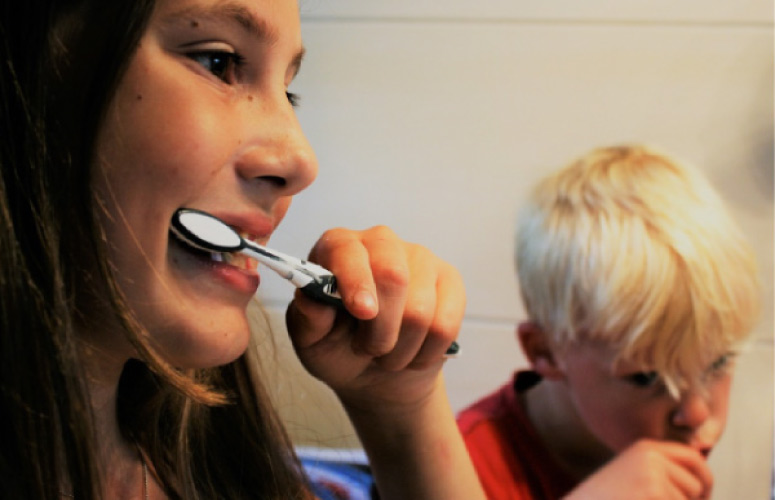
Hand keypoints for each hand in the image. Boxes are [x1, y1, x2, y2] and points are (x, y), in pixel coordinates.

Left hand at [285, 225, 464, 411]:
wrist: (376, 373)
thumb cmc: (337, 348)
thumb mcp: (311, 341)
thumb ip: (308, 319)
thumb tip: (311, 297)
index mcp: (338, 247)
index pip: (349, 252)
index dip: (357, 282)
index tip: (362, 312)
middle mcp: (380, 241)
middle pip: (393, 276)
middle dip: (381, 329)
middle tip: (369, 349)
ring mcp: (419, 257)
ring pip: (421, 309)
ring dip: (401, 349)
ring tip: (388, 354)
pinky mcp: (449, 280)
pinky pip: (446, 323)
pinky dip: (427, 352)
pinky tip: (414, 353)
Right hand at [565, 440, 712, 499]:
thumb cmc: (605, 498)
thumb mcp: (634, 476)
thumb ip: (662, 472)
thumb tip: (703, 479)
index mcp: (646, 448)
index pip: (693, 457)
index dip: (704, 479)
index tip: (702, 497)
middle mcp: (651, 456)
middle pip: (696, 483)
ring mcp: (652, 474)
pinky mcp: (653, 492)